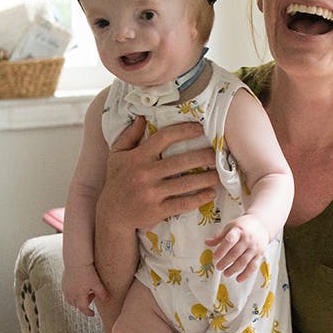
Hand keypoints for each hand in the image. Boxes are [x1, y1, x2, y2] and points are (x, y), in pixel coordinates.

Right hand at [61, 263, 106, 316]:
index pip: (83, 309)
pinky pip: (67, 294)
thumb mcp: (96, 283)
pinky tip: (79, 286)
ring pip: (70, 301)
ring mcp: (66, 290)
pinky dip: (73, 294)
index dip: (88, 312)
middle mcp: (71, 294)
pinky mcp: (63, 284)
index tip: (93, 314)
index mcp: (79, 296)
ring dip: (77, 300)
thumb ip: (102, 293)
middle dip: (84, 304)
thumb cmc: (87, 271)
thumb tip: (107, 300)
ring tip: (85, 292)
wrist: (76, 261)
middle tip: (92, 296)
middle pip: (77, 305)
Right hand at [96, 118, 219, 232]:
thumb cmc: (117, 181)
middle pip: (181, 161)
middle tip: (219, 152)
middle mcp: (145, 174)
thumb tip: (142, 117)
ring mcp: (151, 193)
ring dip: (207, 178)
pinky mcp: (157, 210)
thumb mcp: (117, 155)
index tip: (200, 128)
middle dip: (204, 156)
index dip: (184, 131)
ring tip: (221, 173)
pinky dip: (199, 198)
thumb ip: (129, 135)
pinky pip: (183, 203)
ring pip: (186, 183)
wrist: (111, 215)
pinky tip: (211, 193)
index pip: (164, 138)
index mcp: (137, 157)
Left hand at [206, 214, 269, 280]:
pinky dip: (246, 274)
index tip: (214, 257)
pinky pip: (253, 266)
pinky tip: (238, 279)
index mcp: (238, 231)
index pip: (229, 240)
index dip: (221, 250)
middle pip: (235, 253)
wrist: (262, 224)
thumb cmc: (243, 225)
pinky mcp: (260, 254)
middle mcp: (247, 239)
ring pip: (244, 261)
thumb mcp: (230, 226)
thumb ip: (219, 236)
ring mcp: (254, 248)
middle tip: (218, 267)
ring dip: (234, 269)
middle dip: (225, 262)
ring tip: (226, 274)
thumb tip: (207, 242)